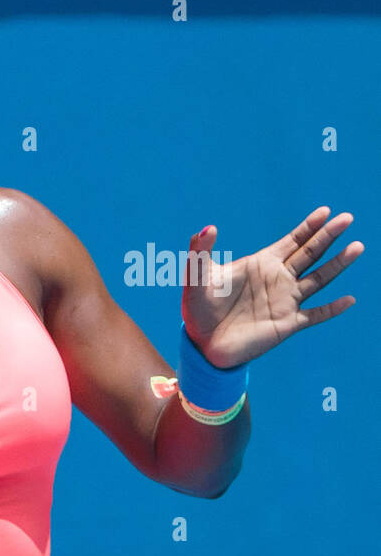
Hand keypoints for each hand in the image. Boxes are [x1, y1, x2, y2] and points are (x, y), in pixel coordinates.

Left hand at [181, 208, 362, 367]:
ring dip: (338, 264)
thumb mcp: (198, 277)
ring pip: (319, 279)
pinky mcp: (287, 324)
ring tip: (357, 246)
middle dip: (328, 236)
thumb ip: (201, 252)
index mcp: (261, 264)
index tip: (326, 211)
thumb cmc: (198, 308)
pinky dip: (332, 308)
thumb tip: (207, 228)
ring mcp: (286, 301)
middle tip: (347, 218)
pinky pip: (315, 314)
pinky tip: (349, 300)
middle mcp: (278, 279)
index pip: (291, 241)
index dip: (308, 226)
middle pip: (310, 253)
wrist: (202, 343)